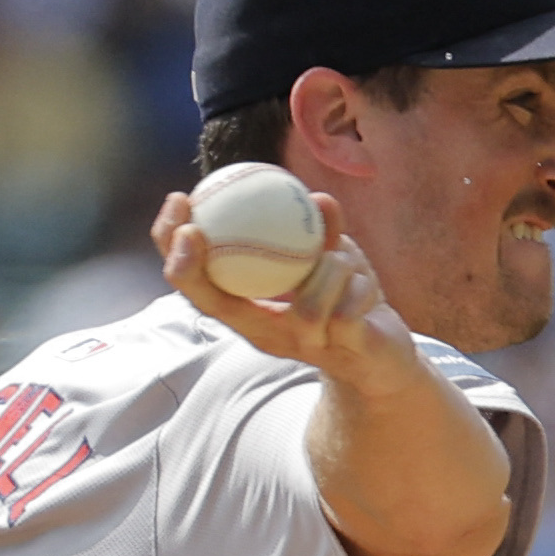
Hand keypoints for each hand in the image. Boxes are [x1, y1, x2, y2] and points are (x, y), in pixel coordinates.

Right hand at [155, 189, 426, 394]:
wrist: (382, 359)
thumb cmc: (345, 303)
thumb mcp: (327, 261)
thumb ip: (318, 232)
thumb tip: (314, 196)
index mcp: (250, 311)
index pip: (195, 284)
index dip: (172, 246)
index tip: (179, 200)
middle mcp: (264, 333)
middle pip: (212, 304)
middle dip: (189, 264)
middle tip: (192, 226)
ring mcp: (301, 347)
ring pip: (306, 307)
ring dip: (327, 267)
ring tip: (339, 256)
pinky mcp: (343, 353)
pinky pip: (347, 311)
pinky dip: (358, 283)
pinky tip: (364, 280)